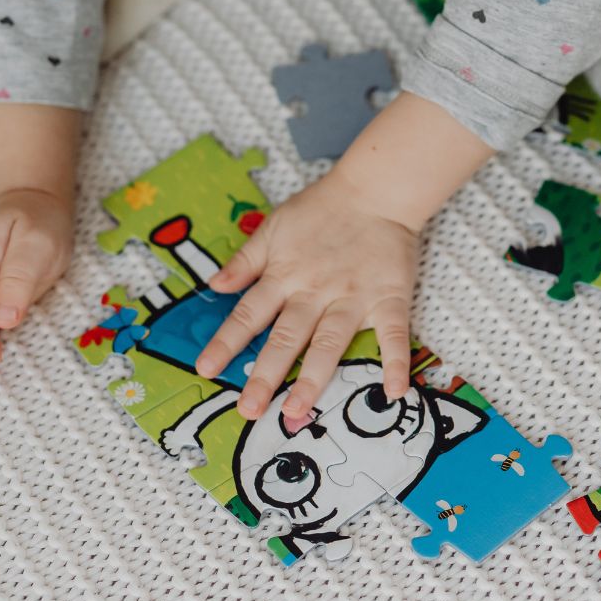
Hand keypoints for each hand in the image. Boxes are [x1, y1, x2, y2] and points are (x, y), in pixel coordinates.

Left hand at [194, 166, 419, 421]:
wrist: (376, 190)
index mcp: (285, 275)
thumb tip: (214, 286)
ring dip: (314, 378)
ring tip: (297, 410)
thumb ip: (246, 260)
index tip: (206, 369)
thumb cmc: (322, 208)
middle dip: (265, 374)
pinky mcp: (389, 298)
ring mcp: (353, 298)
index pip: (249, 314)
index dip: (226, 342)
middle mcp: (315, 292)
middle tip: (249, 410)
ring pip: (329, 342)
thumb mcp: (274, 227)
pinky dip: (394, 362)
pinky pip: (393, 335)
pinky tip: (393, 392)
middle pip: (286, 337)